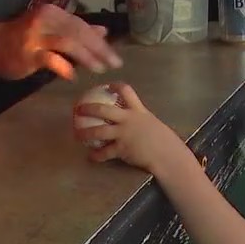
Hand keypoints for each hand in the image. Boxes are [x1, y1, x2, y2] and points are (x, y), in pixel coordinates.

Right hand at [0, 4, 122, 81]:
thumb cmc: (21, 39)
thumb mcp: (50, 29)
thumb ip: (75, 30)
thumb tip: (103, 31)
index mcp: (53, 13)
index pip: (82, 25)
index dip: (100, 40)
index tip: (114, 54)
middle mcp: (46, 20)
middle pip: (79, 32)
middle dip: (99, 49)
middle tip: (115, 63)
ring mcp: (36, 37)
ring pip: (68, 43)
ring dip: (87, 56)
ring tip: (100, 69)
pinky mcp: (28, 53)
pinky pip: (50, 59)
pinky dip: (64, 67)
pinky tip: (73, 76)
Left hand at [74, 83, 193, 174]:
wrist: (167, 154)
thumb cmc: (164, 140)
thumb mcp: (152, 123)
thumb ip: (141, 120)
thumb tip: (134, 122)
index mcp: (138, 110)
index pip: (126, 91)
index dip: (114, 86)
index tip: (106, 86)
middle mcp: (128, 119)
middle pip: (103, 109)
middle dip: (88, 108)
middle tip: (78, 109)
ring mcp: (123, 134)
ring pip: (98, 131)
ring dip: (85, 133)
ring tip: (76, 135)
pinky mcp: (122, 149)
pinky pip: (105, 152)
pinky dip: (96, 155)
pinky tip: (91, 157)